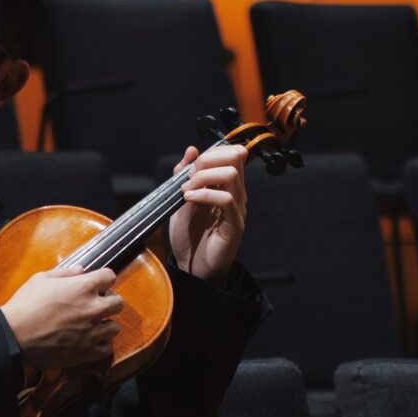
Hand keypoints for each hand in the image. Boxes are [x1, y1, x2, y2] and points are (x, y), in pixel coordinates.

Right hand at [0, 266, 122, 370]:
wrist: (14, 336)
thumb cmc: (25, 305)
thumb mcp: (41, 279)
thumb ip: (65, 273)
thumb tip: (80, 271)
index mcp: (84, 287)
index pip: (110, 277)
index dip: (104, 280)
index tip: (98, 284)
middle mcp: (93, 308)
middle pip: (119, 303)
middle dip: (109, 302)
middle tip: (96, 305)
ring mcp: (92, 332)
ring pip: (115, 327)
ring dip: (105, 324)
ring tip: (92, 325)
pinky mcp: (87, 352)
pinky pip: (106, 349)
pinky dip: (100, 345)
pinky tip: (89, 341)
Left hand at [168, 144, 248, 285]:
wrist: (191, 267)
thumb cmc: (188, 236)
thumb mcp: (180, 199)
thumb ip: (184, 174)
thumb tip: (191, 149)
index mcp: (225, 186)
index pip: (232, 154)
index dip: (212, 152)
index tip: (190, 167)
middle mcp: (235, 194)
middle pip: (235, 158)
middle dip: (207, 161)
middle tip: (188, 177)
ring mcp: (237, 209)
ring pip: (231, 175)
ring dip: (203, 177)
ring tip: (186, 190)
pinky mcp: (234, 225)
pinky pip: (226, 200)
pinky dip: (204, 194)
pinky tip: (189, 199)